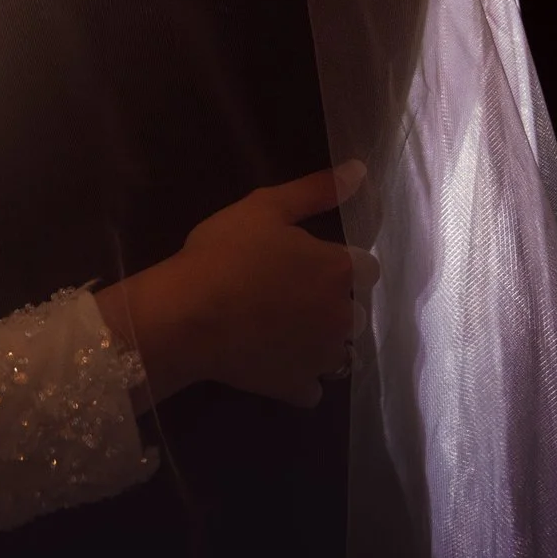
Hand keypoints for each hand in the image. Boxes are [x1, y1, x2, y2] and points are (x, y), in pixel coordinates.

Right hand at [94, 161, 373, 408]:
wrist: (188, 315)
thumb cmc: (224, 254)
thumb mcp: (265, 207)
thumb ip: (316, 190)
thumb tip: (360, 171)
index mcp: (339, 270)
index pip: (368, 268)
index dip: (342, 263)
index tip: (312, 261)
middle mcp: (342, 317)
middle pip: (356, 312)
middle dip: (334, 304)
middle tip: (292, 294)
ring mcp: (321, 357)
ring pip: (340, 352)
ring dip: (322, 342)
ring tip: (285, 331)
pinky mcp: (297, 386)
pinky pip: (312, 386)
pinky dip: (299, 377)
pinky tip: (275, 361)